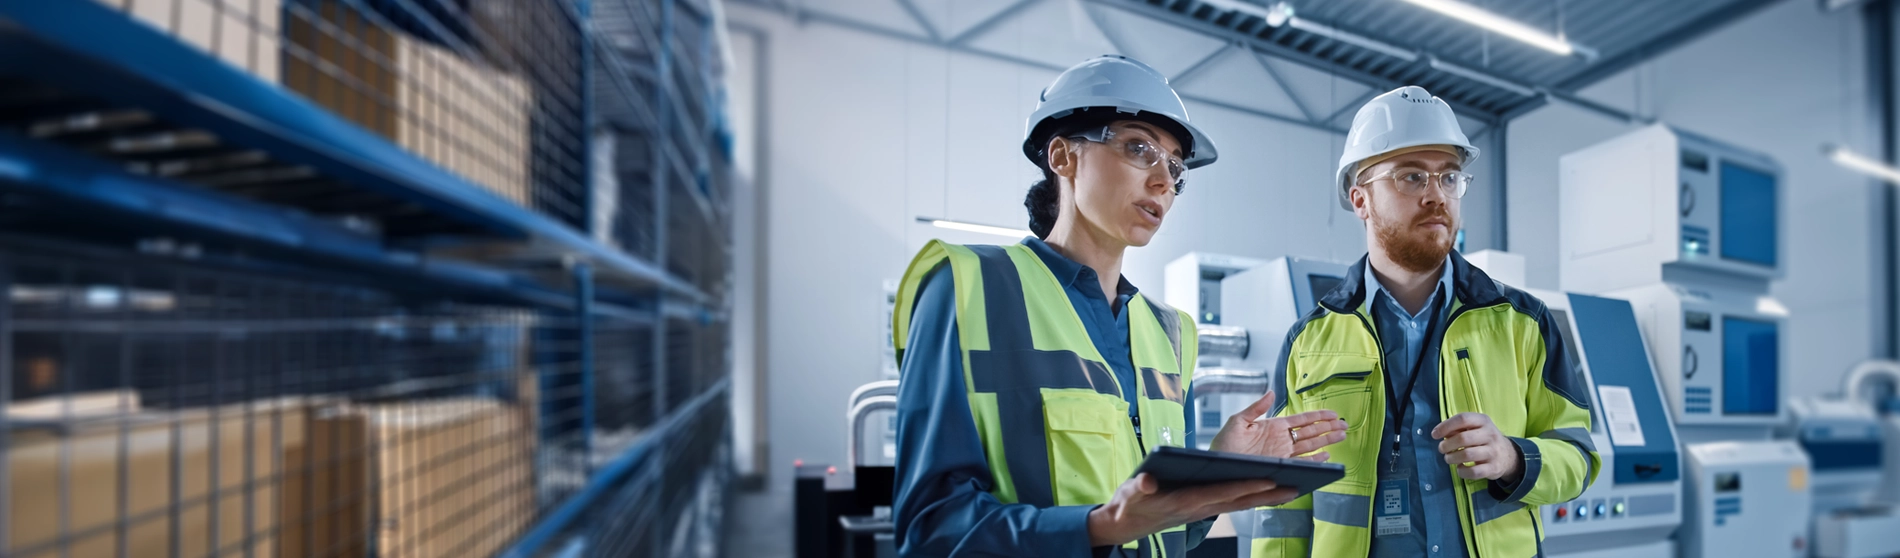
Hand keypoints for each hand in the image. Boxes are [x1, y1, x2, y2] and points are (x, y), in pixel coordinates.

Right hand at [1086, 473, 1299, 546]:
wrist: (1128, 524)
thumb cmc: (1130, 503)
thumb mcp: (1129, 493)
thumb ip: (1138, 487)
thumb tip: (1146, 482)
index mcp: (1184, 501)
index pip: (1220, 492)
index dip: (1244, 485)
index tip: (1267, 478)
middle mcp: (1200, 508)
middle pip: (1240, 500)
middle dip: (1268, 494)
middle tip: (1296, 487)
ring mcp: (1204, 511)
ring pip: (1242, 504)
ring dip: (1267, 498)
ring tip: (1294, 489)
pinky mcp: (1205, 510)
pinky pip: (1235, 504)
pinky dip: (1254, 499)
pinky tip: (1270, 493)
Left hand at [1208, 390, 1348, 461]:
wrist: (1217, 466)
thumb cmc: (1223, 444)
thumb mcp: (1238, 421)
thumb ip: (1256, 408)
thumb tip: (1271, 392)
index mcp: (1274, 426)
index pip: (1301, 420)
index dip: (1318, 416)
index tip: (1333, 413)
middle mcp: (1281, 440)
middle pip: (1311, 432)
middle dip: (1328, 428)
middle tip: (1344, 425)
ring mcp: (1282, 454)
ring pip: (1310, 446)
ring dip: (1326, 441)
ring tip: (1342, 436)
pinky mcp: (1280, 466)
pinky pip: (1301, 462)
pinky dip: (1314, 460)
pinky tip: (1326, 456)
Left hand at [1431, 412, 1521, 481]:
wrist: (1508, 455)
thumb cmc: (1484, 439)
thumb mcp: (1475, 427)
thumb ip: (1458, 428)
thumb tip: (1439, 433)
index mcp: (1483, 421)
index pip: (1462, 419)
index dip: (1445, 426)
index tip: (1435, 434)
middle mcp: (1490, 435)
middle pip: (1463, 438)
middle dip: (1446, 445)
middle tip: (1442, 449)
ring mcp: (1493, 452)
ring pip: (1467, 455)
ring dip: (1451, 458)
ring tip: (1449, 458)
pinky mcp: (1493, 468)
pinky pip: (1473, 472)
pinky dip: (1462, 471)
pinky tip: (1460, 468)